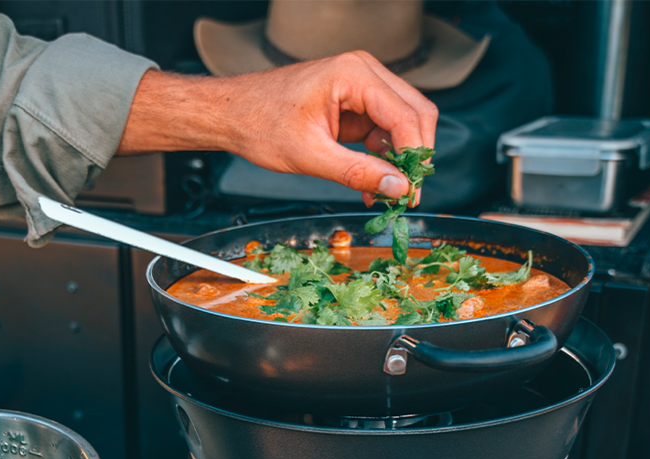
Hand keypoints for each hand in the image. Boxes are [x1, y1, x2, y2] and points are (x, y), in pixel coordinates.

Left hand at [117, 54, 437, 204]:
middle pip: (415, 114)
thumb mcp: (310, 155)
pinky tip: (371, 183)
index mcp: (354, 75)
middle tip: (406, 195)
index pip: (406, 117)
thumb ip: (356, 172)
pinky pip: (383, 130)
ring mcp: (362, 86)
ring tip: (384, 194)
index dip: (415, 158)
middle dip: (413, 157)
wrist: (234, 113)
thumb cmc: (261, 123)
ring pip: (403, 124)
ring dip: (398, 160)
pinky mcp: (355, 102)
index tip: (411, 192)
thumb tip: (396, 187)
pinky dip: (382, 157)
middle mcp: (364, 73)